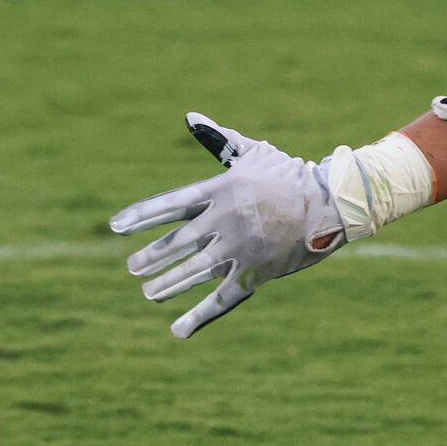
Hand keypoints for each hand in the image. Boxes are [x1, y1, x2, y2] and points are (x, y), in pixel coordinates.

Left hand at [109, 113, 347, 338]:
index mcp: (220, 190)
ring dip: (168, 284)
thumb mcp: (252, 152)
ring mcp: (239, 250)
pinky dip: (198, 315)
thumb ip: (218, 138)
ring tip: (148, 292)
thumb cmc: (288, 174)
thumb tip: (190, 117)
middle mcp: (225, 222)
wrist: (330, 204)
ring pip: (194, 272)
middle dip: (152, 256)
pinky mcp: (255, 274)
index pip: (170, 205)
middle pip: (178, 243)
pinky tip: (177, 329)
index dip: (141, 216)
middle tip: (131, 267)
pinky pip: (221, 299)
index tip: (116, 225)